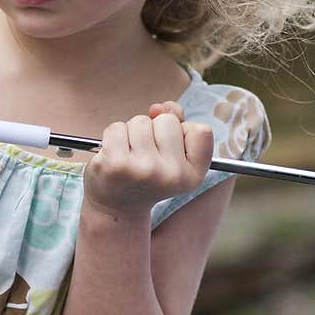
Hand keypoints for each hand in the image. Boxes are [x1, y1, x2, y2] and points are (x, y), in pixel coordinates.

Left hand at [82, 100, 213, 218]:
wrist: (117, 206)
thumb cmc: (147, 174)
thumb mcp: (172, 155)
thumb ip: (176, 123)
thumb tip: (158, 108)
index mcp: (193, 175)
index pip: (202, 130)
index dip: (183, 133)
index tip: (171, 152)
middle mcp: (172, 175)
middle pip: (167, 120)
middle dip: (154, 130)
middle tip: (146, 156)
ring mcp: (144, 169)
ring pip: (140, 121)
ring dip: (132, 132)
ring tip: (130, 156)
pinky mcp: (117, 164)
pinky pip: (117, 128)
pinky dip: (113, 136)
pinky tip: (114, 156)